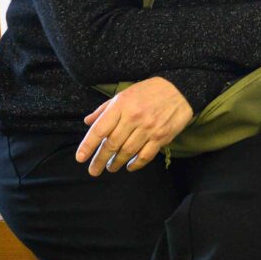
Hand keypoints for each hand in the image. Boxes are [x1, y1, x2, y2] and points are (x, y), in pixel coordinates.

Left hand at [78, 76, 193, 175]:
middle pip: (112, 144)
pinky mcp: (162, 137)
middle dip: (100, 160)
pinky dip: (136, 164)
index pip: (100, 129)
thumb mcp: (124, 94)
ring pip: (127, 152)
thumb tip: (88, 122)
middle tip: (93, 170)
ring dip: (116, 163)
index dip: (88, 145)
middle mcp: (133, 118)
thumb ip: (105, 109)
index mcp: (121, 105)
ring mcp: (148, 128)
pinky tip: (130, 167)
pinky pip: (146, 155)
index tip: (80, 158)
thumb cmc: (149, 91)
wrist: (180, 89)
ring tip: (110, 168)